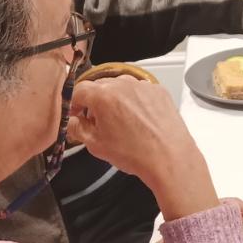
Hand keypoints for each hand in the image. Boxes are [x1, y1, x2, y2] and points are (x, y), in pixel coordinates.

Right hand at [68, 77, 217, 218]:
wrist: (169, 158)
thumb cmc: (135, 153)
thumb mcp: (96, 145)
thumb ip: (78, 128)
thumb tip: (73, 121)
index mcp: (103, 96)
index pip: (79, 90)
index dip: (74, 104)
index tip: (76, 114)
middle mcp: (123, 85)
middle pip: (100, 86)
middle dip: (94, 102)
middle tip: (96, 122)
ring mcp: (143, 86)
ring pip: (120, 87)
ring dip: (115, 100)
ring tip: (119, 123)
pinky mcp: (159, 91)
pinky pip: (139, 91)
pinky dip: (134, 101)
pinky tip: (137, 120)